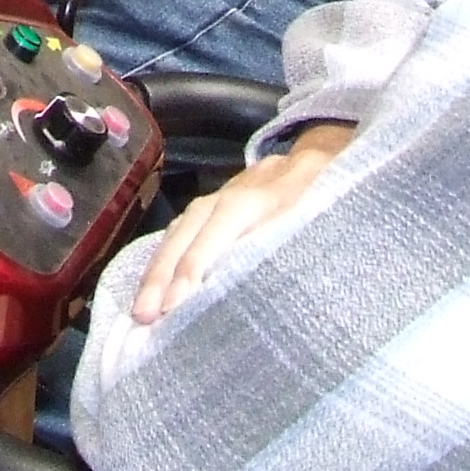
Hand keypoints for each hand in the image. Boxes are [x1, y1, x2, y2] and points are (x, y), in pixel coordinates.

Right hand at [131, 122, 353, 323]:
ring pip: (180, 231)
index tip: (175, 306)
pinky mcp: (214, 207)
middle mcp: (231, 195)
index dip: (196, 268)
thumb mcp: (326, 212)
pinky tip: (152, 284)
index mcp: (262, 196)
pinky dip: (164, 258)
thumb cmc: (329, 192)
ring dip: (157, 270)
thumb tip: (270, 285)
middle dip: (163, 275)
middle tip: (143, 315)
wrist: (324, 155)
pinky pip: (182, 231)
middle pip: (189, 232)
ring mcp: (218, 198)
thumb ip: (299, 239)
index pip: (219, 231)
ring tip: (141, 309)